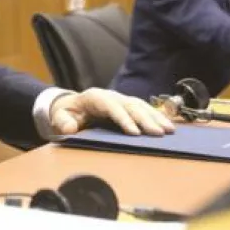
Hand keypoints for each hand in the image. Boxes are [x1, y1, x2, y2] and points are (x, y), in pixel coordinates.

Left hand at [49, 88, 174, 136]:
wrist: (71, 106)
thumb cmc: (67, 113)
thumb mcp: (60, 117)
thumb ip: (63, 122)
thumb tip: (70, 128)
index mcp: (95, 97)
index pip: (111, 107)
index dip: (123, 118)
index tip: (135, 132)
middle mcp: (111, 96)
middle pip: (130, 105)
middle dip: (145, 119)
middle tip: (159, 133)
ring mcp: (121, 99)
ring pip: (141, 105)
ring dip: (156, 117)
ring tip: (169, 130)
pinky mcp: (128, 105)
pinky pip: (144, 109)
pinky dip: (157, 116)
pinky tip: (168, 125)